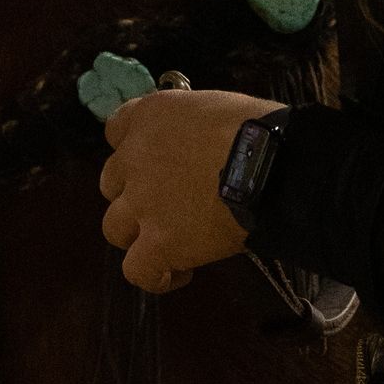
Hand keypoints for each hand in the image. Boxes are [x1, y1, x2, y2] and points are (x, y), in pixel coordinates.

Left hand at [100, 87, 264, 293]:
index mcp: (149, 117)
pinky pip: (138, 271)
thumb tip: (199, 145)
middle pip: (112, 183)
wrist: (271, 166)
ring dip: (138, 235)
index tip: (156, 160)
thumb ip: (189, 126)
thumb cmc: (257, 130)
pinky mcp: (158, 244)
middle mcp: (134, 159)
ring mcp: (141, 204)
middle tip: (170, 204)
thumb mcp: (213, 107)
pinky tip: (177, 274)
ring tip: (171, 241)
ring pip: (114, 229)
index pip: (116, 130)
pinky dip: (155, 276)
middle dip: (135, 194)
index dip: (133, 149)